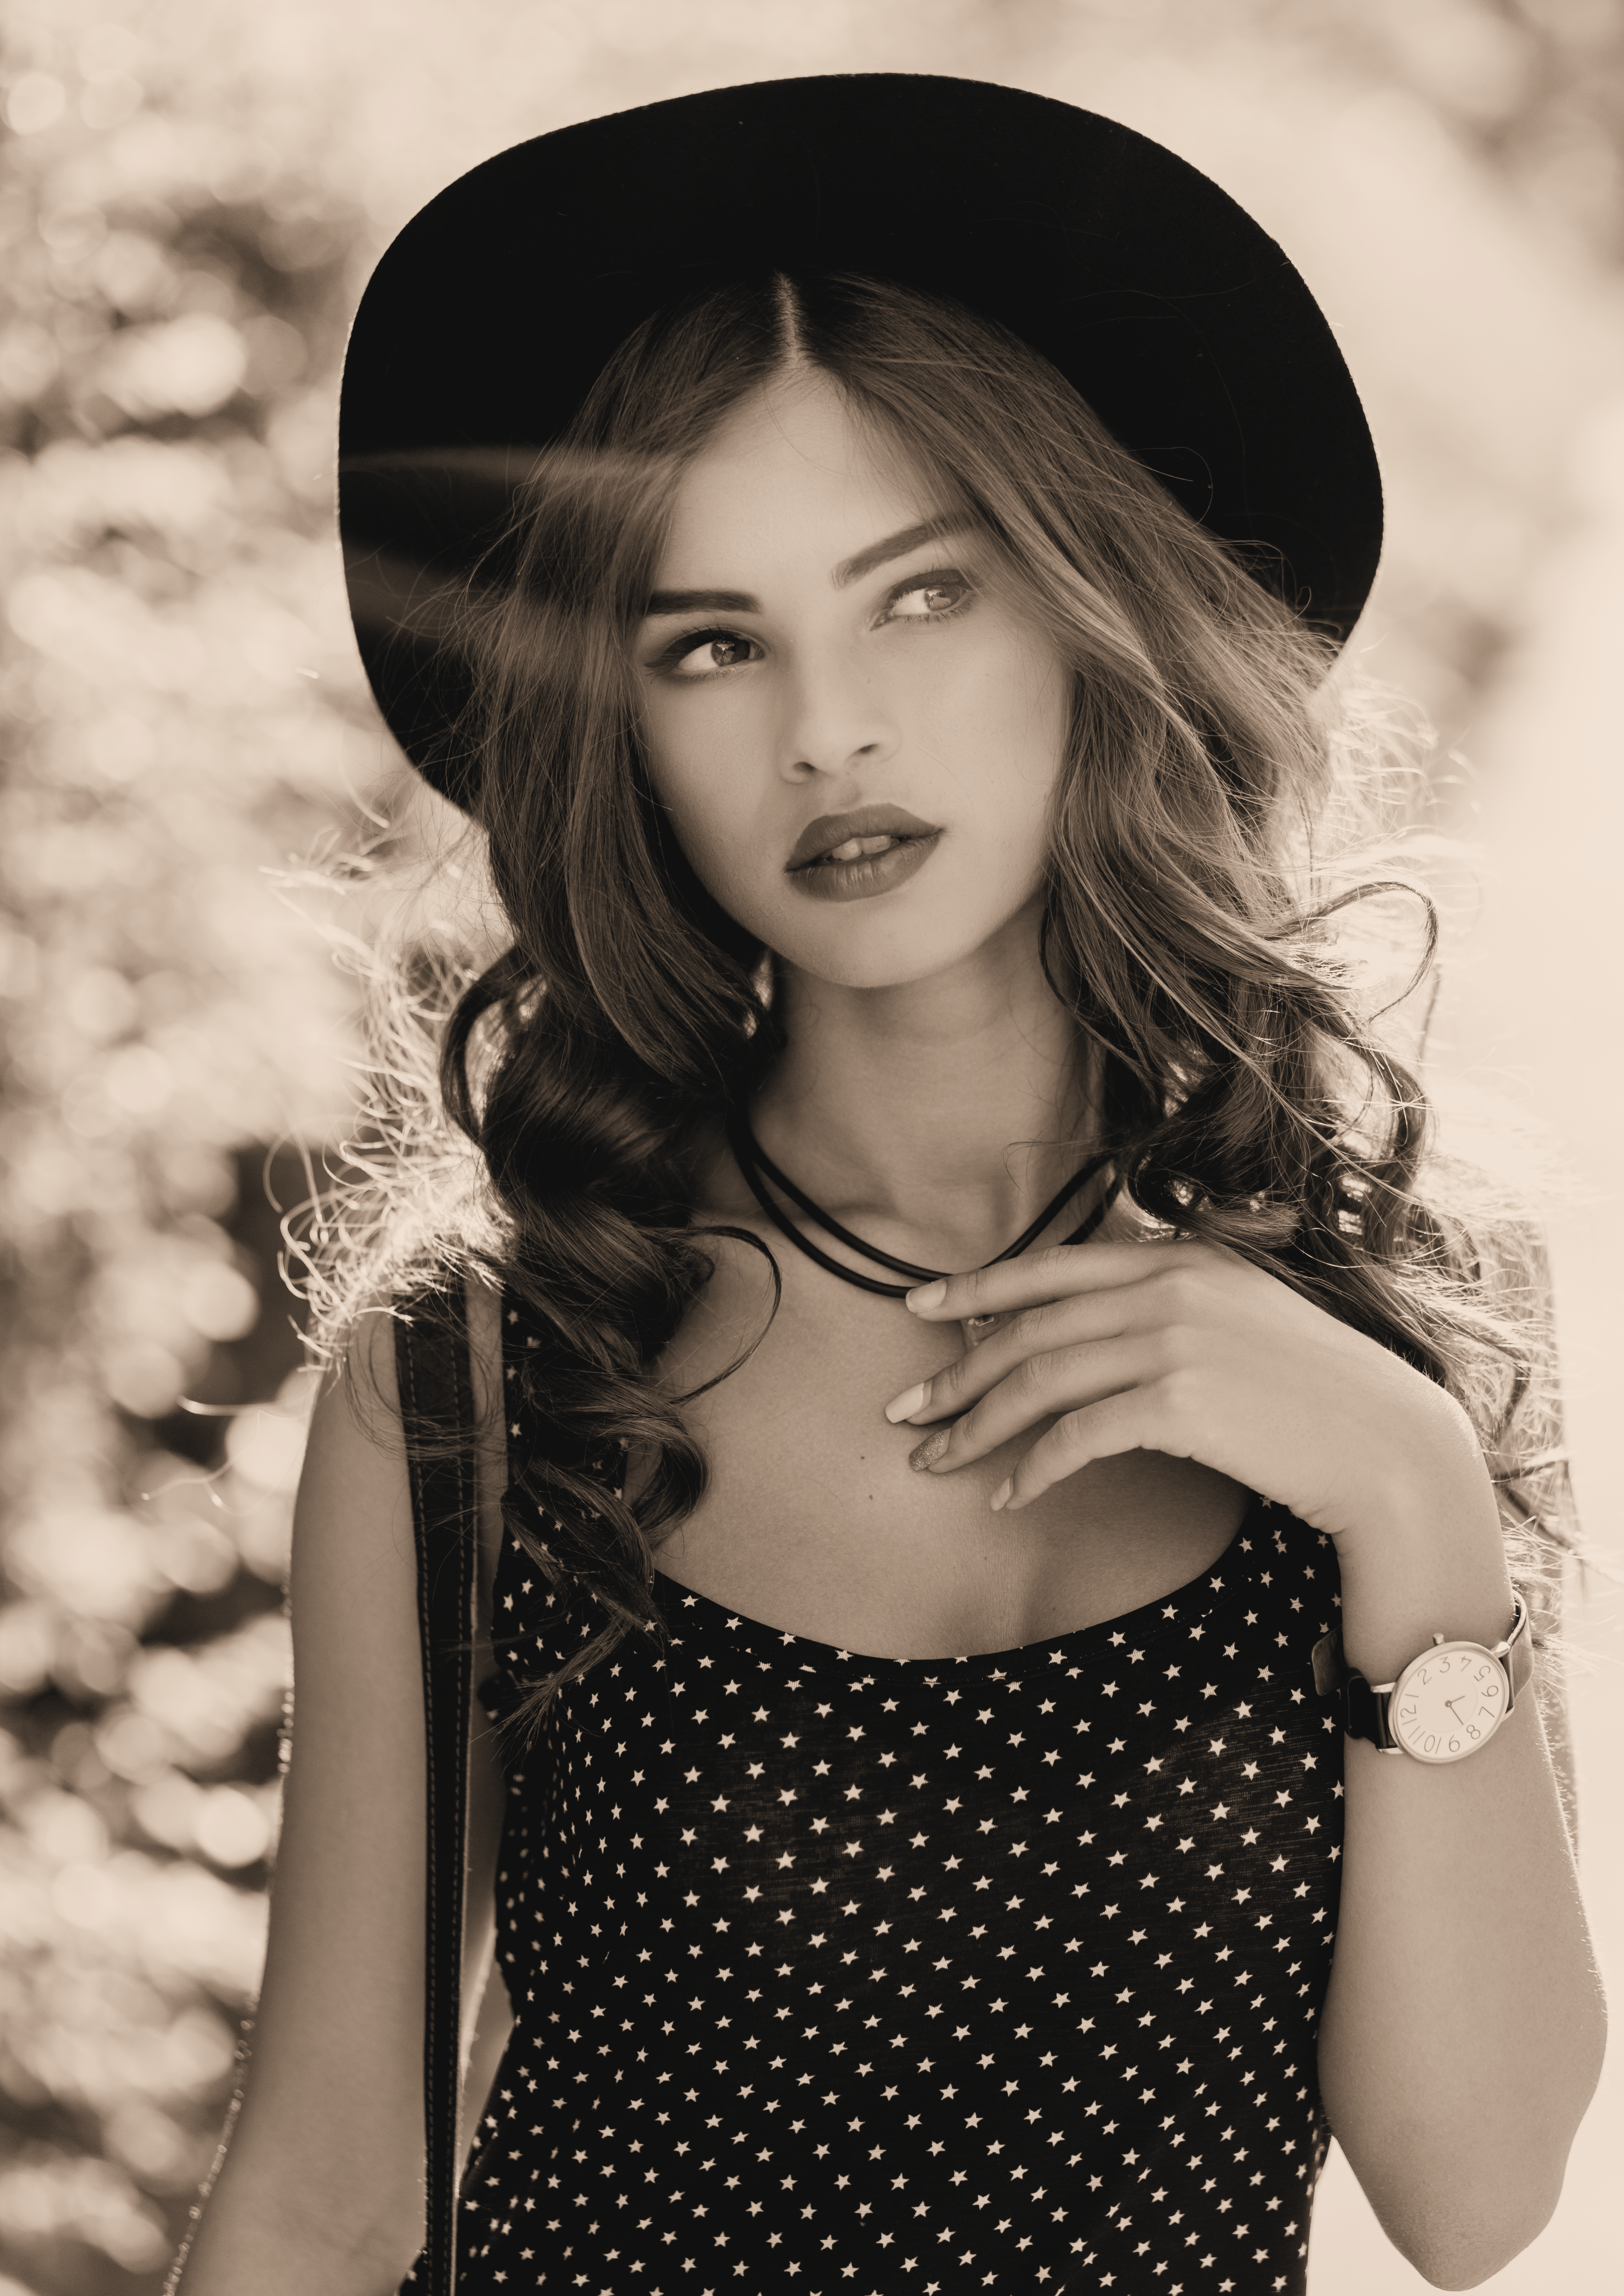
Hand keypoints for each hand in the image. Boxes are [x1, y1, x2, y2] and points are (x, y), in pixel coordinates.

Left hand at [883, 1239, 1489, 1546]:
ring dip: (976, 1426)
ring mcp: (1174, 1341)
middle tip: (902, 1410)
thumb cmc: (1314, 1391)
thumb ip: (1170, 1296)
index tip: (917, 1309)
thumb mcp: (1242, 1313)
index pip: (1052, 1266)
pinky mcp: (1179, 1402)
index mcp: (1181, 1255)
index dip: (975, 1287)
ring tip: (935, 1460)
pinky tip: (1009, 1494)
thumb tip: (1082, 1315)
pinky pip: (1076, 1435)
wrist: (1388, 1445)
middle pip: (1030, 1328)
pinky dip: (1033, 1467)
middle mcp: (1171, 1285)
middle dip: (955, 1372)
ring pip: (1039, 1382)